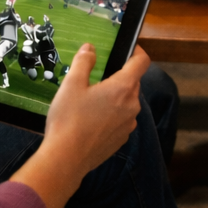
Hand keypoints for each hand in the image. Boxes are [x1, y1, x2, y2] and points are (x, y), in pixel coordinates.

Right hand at [42, 44, 148, 178]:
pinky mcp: (121, 140)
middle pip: (133, 82)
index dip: (137, 51)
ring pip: (127, 102)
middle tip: (98, 77)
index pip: (142, 62)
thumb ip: (83, 62)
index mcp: (123, 88)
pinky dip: (112, 116)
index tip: (127, 49)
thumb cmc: (68, 119)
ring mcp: (129, 125)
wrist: (66, 159)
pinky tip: (91, 121)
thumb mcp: (71, 84)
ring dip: (115, 98)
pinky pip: (121, 120)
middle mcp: (132, 105)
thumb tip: (90, 48)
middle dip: (119, 76)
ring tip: (91, 101)